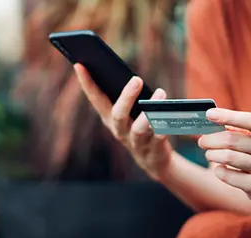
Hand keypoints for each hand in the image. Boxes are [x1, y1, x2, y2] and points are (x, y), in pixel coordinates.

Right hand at [74, 64, 172, 180]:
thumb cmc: (140, 127)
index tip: (80, 64)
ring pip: (139, 129)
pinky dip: (164, 127)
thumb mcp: (130, 113)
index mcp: (110, 118)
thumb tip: (133, 76)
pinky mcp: (153, 150)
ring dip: (149, 112)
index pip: (95, 99)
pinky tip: (170, 115)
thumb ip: (128, 97)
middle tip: (137, 79)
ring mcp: (136, 143)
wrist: (153, 160)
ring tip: (161, 93)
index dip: (86, 83)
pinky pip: (159, 138)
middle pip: (118, 115)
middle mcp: (119, 131)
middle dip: (127, 97)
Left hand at [198, 108, 250, 207]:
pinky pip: (227, 175)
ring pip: (228, 157)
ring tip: (209, 154)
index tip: (210, 114)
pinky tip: (220, 168)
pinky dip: (218, 170)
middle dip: (211, 139)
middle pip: (232, 140)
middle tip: (202, 141)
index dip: (229, 116)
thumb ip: (235, 129)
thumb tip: (209, 122)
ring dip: (212, 154)